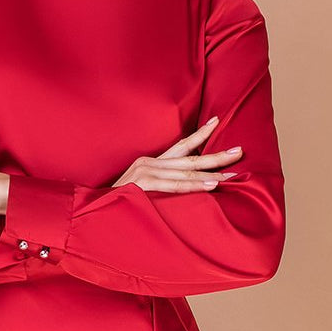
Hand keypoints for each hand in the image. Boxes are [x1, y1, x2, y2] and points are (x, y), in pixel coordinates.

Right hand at [111, 114, 242, 192]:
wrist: (92, 209)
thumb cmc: (117, 203)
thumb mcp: (139, 190)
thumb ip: (159, 186)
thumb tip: (183, 189)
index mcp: (149, 163)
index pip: (180, 146)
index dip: (200, 134)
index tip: (216, 121)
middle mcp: (149, 164)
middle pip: (189, 157)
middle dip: (216, 155)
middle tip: (239, 151)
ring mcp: (146, 173)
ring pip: (186, 171)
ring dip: (210, 172)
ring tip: (231, 172)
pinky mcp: (144, 185)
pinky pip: (175, 186)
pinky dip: (195, 185)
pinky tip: (211, 185)